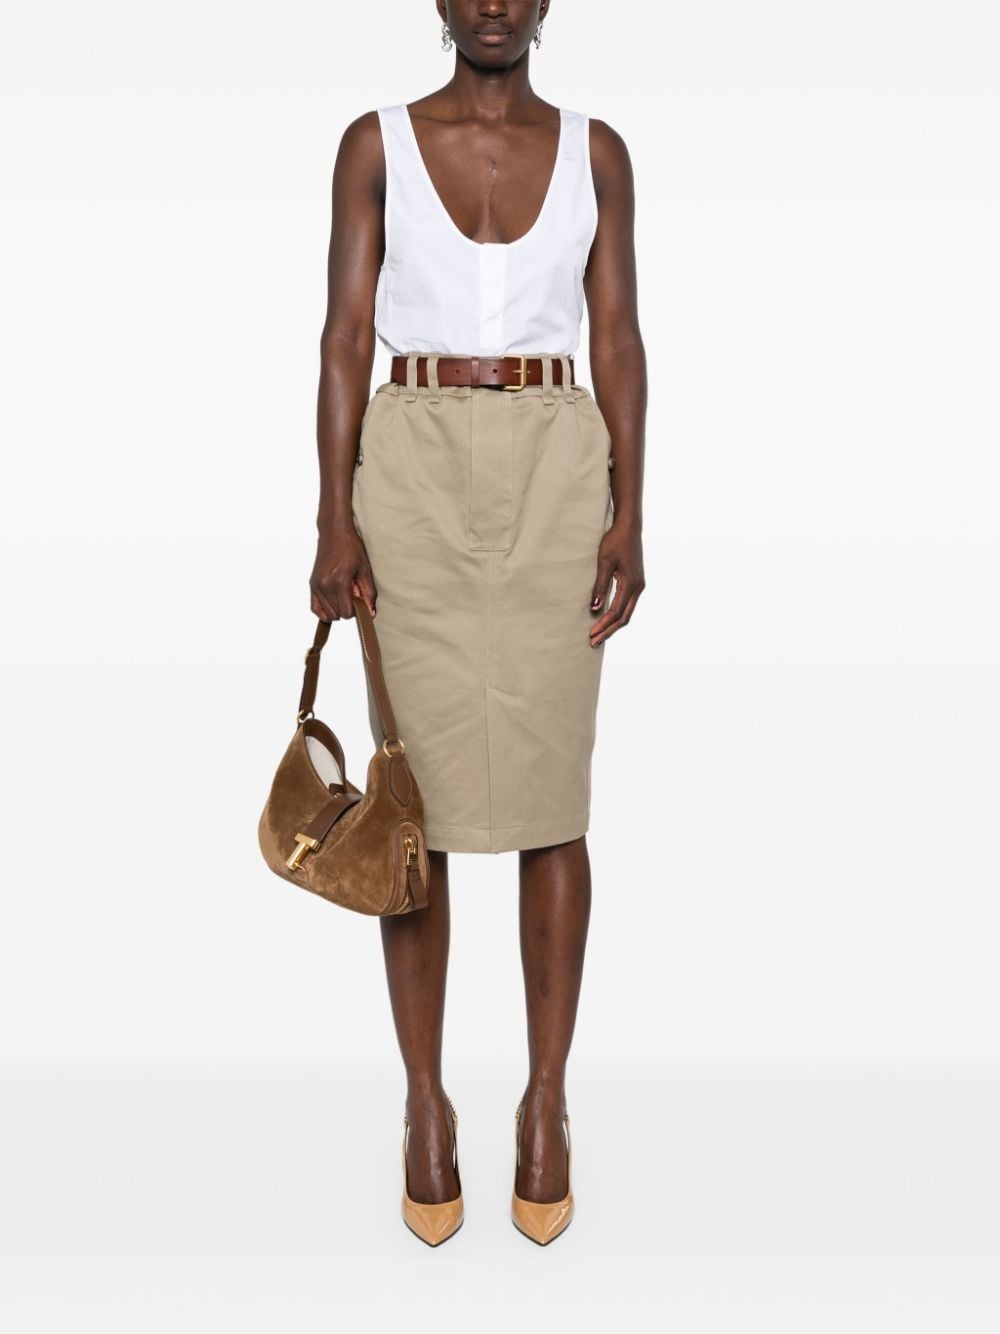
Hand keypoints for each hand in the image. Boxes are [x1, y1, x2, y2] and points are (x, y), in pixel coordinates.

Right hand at [310, 523, 377, 621]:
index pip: (347, 613)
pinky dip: (325, 611)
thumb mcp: (365, 569)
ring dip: (337, 609)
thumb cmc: (351, 547)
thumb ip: (369, 593)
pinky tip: (333, 602)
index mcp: (339, 582)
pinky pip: (315, 609)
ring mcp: (316, 585)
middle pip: (338, 615)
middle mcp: (325, 586)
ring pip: (327, 614)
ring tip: (343, 593)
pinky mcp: (312, 584)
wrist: (334, 532)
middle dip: (347, 608)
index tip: (360, 596)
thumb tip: (370, 614)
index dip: (356, 609)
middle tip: (352, 591)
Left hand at [589, 520, 644, 646]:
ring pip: (627, 613)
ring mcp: (639, 585)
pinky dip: (617, 615)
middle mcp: (638, 588)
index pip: (616, 612)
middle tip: (593, 642)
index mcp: (631, 584)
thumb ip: (600, 585)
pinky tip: (607, 618)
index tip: (590, 635)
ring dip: (613, 625)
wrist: (628, 527)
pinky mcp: (636, 582)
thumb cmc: (615, 541)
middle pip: (624, 618)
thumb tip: (595, 608)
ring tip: (599, 634)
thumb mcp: (604, 562)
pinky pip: (628, 604)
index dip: (603, 626)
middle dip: (608, 631)